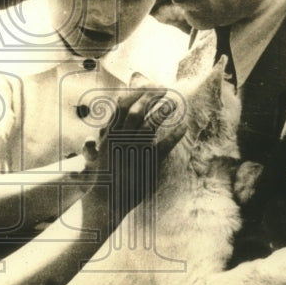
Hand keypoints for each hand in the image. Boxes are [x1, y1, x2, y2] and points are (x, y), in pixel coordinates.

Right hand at [81, 87, 180, 226]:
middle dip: (150, 96)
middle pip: (136, 110)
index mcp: (109, 134)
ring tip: (173, 103)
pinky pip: (163, 146)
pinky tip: (183, 126)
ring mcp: (133, 151)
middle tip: (164, 88)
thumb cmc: (104, 174)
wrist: (104, 200)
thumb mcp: (101, 151)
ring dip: (162, 111)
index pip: (121, 106)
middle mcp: (120, 140)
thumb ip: (107, 135)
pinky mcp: (145, 164)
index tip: (148, 84)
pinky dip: (174, 134)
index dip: (136, 92)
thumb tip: (113, 121)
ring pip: (148, 125)